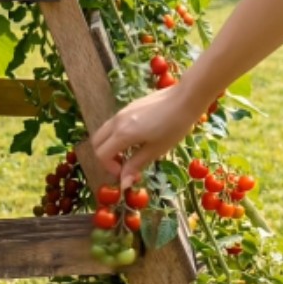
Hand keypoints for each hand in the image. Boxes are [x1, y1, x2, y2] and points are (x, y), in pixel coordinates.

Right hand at [88, 84, 205, 187]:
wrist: (185, 98)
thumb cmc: (174, 126)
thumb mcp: (156, 150)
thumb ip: (135, 165)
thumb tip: (123, 184)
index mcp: (122, 134)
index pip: (101, 154)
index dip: (110, 168)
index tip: (126, 173)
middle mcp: (117, 122)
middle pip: (97, 142)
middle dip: (106, 157)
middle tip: (124, 165)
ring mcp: (121, 112)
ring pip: (104, 132)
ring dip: (111, 146)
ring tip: (132, 153)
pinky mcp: (129, 107)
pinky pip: (114, 124)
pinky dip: (116, 136)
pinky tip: (138, 139)